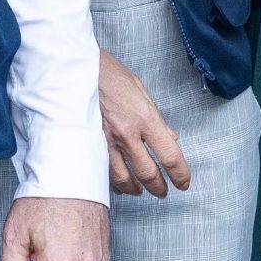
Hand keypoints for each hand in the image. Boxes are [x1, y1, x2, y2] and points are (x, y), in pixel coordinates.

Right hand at [100, 50, 189, 197]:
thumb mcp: (141, 90)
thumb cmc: (109, 74)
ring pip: (123, 178)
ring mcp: (107, 140)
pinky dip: (114, 181)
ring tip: (140, 190)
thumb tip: (170, 138)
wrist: (77, 69)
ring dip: (135, 188)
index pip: (169, 155)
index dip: (179, 174)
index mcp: (145, 117)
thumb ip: (157, 118)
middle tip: (163, 192)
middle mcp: (127, 132)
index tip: (183, 182)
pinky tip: (118, 182)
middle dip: (159, 188)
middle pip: (148, 173)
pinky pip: (104, 171)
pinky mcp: (91, 143)